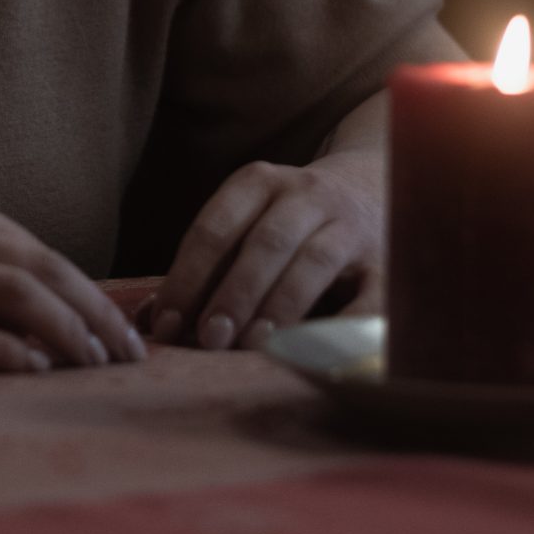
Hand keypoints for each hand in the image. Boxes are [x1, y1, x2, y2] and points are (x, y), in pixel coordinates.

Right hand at [0, 181, 147, 372]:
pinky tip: (35, 371)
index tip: (113, 322)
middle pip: (43, 272)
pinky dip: (7, 353)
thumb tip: (8, 283)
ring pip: (17, 299)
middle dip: (96, 313)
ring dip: (68, 335)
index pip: (35, 249)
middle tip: (132, 352)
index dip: (84, 288)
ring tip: (96, 366)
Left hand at [142, 157, 385, 350]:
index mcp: (259, 182)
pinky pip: (369, 294)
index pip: (216, 226)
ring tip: (255, 344)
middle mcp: (306, 195)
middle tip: (209, 339)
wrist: (374, 184)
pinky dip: (344, 324)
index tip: (168, 324)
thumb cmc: (290, 221)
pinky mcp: (385, 262)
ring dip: (281, 304)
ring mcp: (349, 225)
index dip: (188, 276)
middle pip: (265, 242)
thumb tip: (148, 320)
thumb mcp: (246, 225)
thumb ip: (203, 269)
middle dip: (234, 292)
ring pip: (313, 261)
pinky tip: (318, 351)